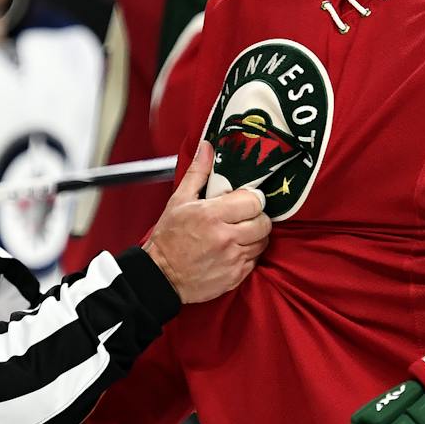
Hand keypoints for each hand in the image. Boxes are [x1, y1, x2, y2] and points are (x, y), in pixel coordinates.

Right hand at [144, 140, 269, 302]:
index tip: (243, 201)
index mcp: (212, 215)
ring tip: (239, 234)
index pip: (254, 201)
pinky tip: (234, 250)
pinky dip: (248, 255)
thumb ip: (198, 173)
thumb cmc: (169, 237)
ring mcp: (232, 259)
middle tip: (243, 218)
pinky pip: (255, 260)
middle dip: (256, 218)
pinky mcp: (235, 276)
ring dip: (254, 237)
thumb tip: (207, 147)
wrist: (161, 276)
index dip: (251, 200)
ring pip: (262, 242)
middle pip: (263, 223)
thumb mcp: (179, 201)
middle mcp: (226, 237)